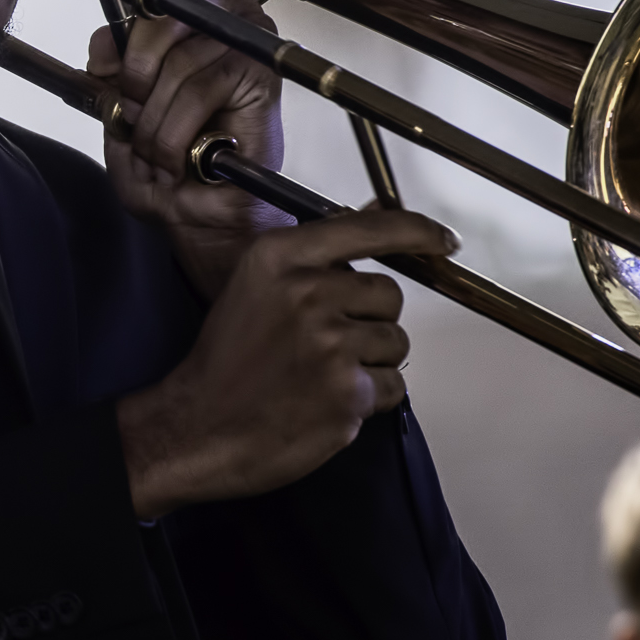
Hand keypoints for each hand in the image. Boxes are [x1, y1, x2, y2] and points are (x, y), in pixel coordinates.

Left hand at [69, 0, 287, 298]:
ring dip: (156, 125)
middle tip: (146, 126)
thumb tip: (102, 37)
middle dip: (134, 90)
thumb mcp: (120, 111)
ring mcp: (243, 37)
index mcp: (178, 20)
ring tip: (171, 151)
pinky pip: (197, 90)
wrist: (202, 216)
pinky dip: (180, 134)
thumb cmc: (167, 163)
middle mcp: (216, 14)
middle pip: (148, 26)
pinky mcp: (261, 69)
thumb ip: (110, 70)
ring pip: (170, 68)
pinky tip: (195, 153)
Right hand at [116, 208, 456, 517]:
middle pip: (389, 296)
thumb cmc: (226, 360)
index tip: (442, 241)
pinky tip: (326, 402)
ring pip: (395, 344)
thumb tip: (380, 212)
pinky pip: (392, 387)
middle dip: (371, 320)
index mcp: (282, 258)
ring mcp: (330, 345)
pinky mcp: (346, 394)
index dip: (417, 232)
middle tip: (326, 343)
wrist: (196, 427)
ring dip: (370, 363)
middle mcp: (308, 293)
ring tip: (320, 375)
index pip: (370, 230)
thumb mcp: (258, 285)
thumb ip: (319, 253)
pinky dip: (369, 399)